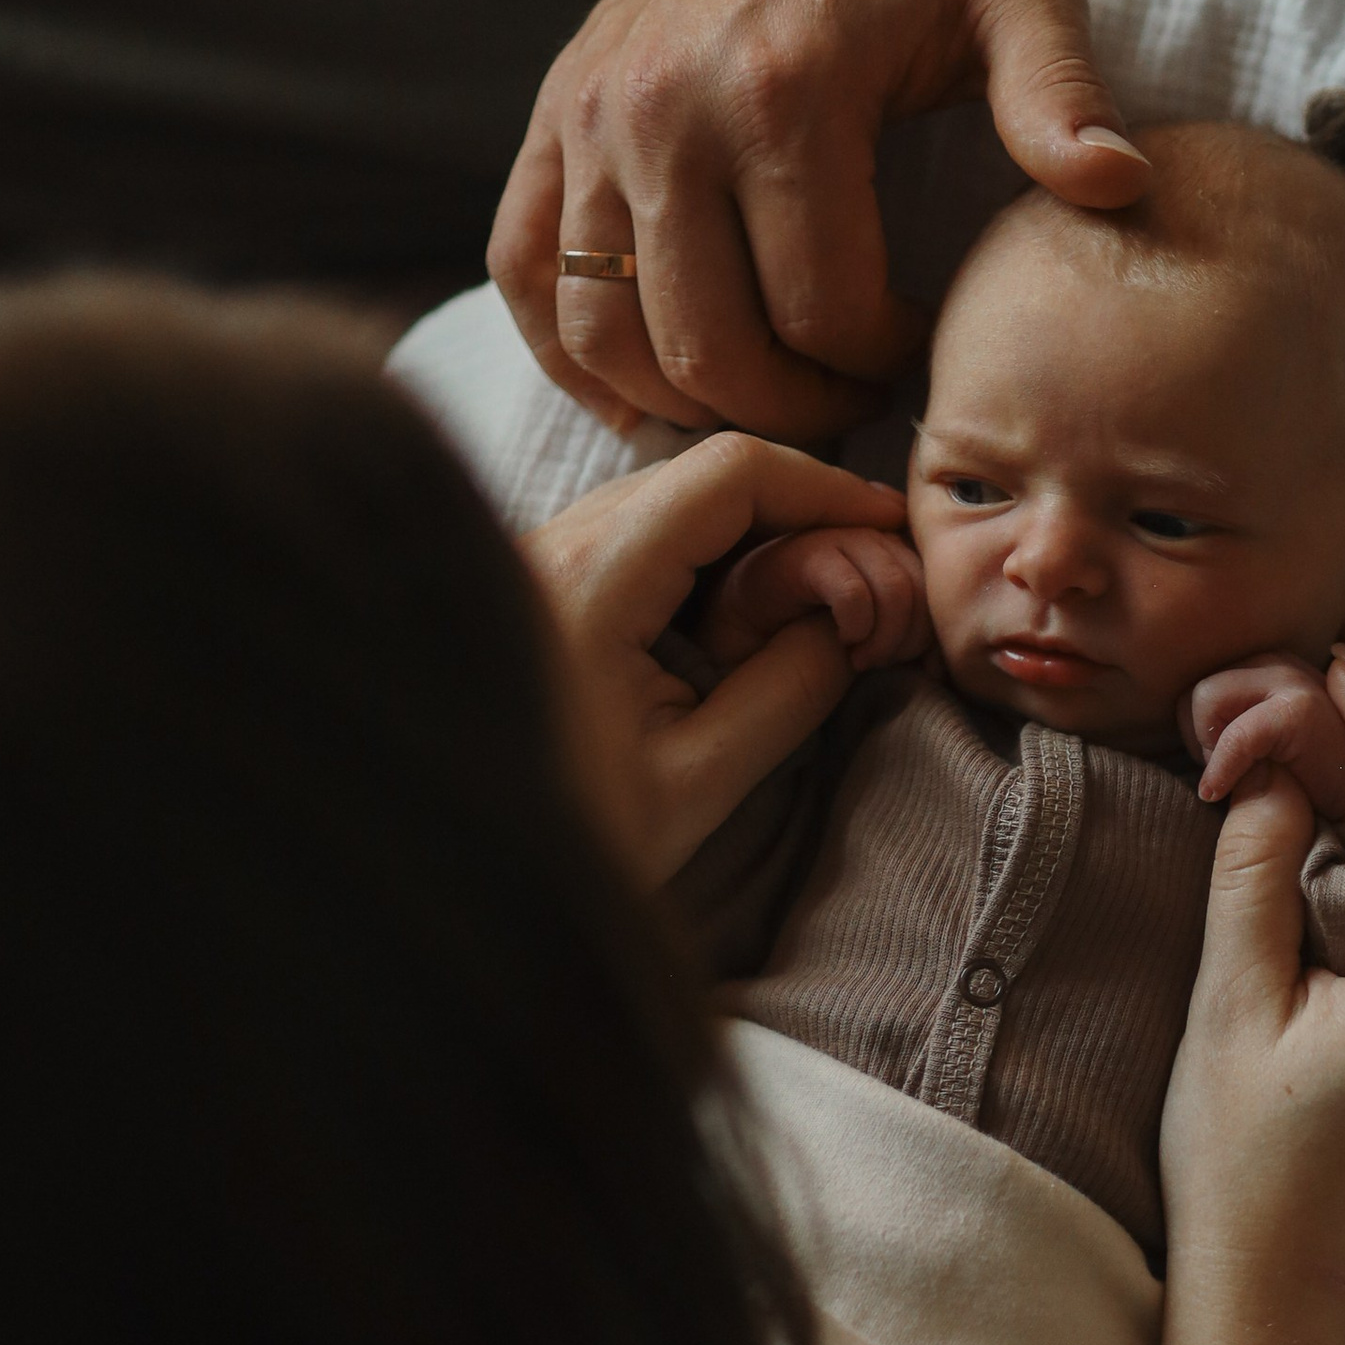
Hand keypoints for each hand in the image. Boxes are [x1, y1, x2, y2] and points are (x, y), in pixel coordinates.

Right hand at [489, 0, 1151, 441]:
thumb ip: (1062, 95)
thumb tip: (1116, 189)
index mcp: (783, 89)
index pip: (822, 312)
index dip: (884, 363)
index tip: (923, 348)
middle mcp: (665, 112)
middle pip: (711, 347)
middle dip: (794, 408)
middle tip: (853, 399)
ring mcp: (590, 122)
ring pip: (608, 336)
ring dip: (685, 402)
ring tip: (769, 398)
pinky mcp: (549, 124)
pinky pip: (526, 277)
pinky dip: (573, 355)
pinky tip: (650, 383)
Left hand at [524, 430, 907, 884]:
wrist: (454, 871)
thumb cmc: (570, 837)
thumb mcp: (701, 781)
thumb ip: (790, 689)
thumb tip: (851, 616)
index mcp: (589, 581)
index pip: (728, 474)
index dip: (825, 486)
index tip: (890, 524)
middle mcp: (552, 542)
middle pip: (703, 475)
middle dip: (798, 514)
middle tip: (866, 573)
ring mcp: (537, 554)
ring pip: (673, 500)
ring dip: (753, 539)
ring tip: (809, 610)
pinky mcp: (538, 579)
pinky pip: (639, 535)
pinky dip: (706, 560)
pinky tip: (739, 622)